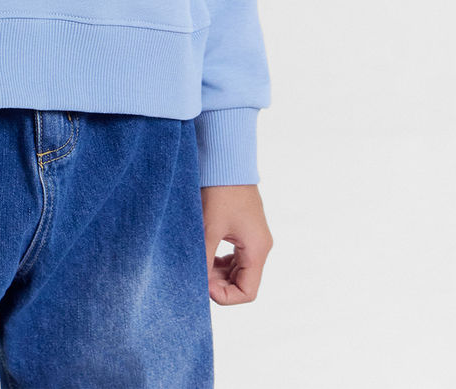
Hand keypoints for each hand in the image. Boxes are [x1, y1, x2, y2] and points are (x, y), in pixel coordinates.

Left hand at [200, 184, 272, 304]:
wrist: (226, 159)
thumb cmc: (220, 190)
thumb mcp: (209, 227)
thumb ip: (204, 258)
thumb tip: (195, 282)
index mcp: (257, 250)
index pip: (247, 292)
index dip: (224, 295)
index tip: (202, 283)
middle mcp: (260, 246)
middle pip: (243, 282)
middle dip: (219, 284)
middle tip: (196, 273)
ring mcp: (253, 237)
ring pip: (238, 270)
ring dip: (218, 272)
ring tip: (199, 262)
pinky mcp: (245, 228)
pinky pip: (235, 256)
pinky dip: (220, 260)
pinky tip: (204, 251)